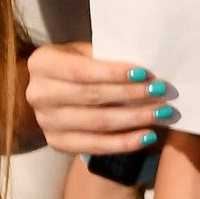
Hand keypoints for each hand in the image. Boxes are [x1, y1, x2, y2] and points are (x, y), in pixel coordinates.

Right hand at [27, 42, 177, 157]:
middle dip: (130, 95)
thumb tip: (147, 68)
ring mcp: (45, 122)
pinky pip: (95, 146)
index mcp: (42, 64)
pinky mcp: (56, 143)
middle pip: (91, 97)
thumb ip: (107, 57)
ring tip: (162, 113)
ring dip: (134, 119)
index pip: (82, 71)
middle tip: (162, 92)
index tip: (144, 73)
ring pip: (96, 123)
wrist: (56, 88)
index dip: (114, 74)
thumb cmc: (79, 63)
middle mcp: (38, 94)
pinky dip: (124, 142)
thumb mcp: (85, 52)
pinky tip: (147, 135)